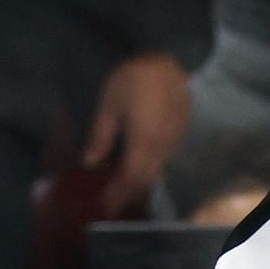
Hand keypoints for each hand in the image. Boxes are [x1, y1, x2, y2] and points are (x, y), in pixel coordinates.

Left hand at [82, 52, 189, 214]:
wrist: (165, 60)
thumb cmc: (131, 80)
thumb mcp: (108, 107)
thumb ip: (100, 138)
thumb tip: (90, 164)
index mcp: (144, 141)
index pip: (131, 177)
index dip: (118, 194)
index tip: (105, 207)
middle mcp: (164, 146)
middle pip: (147, 178)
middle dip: (128, 194)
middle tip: (110, 205)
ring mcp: (174, 139)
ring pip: (157, 169)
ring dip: (139, 182)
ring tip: (120, 191)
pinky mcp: (179, 132)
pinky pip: (163, 158)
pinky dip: (148, 168)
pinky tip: (135, 168)